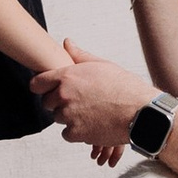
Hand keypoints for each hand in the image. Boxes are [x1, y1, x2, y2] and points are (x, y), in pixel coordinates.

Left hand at [33, 40, 148, 164]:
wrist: (141, 112)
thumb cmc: (125, 87)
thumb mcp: (101, 65)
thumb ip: (79, 56)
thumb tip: (67, 43)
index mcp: (67, 76)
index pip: (36, 84)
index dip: (42, 87)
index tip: (47, 90)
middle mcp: (63, 95)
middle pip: (46, 103)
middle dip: (58, 103)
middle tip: (77, 103)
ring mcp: (68, 115)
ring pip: (58, 119)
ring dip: (69, 118)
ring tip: (90, 113)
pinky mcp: (75, 133)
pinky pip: (67, 134)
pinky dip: (77, 132)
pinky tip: (92, 124)